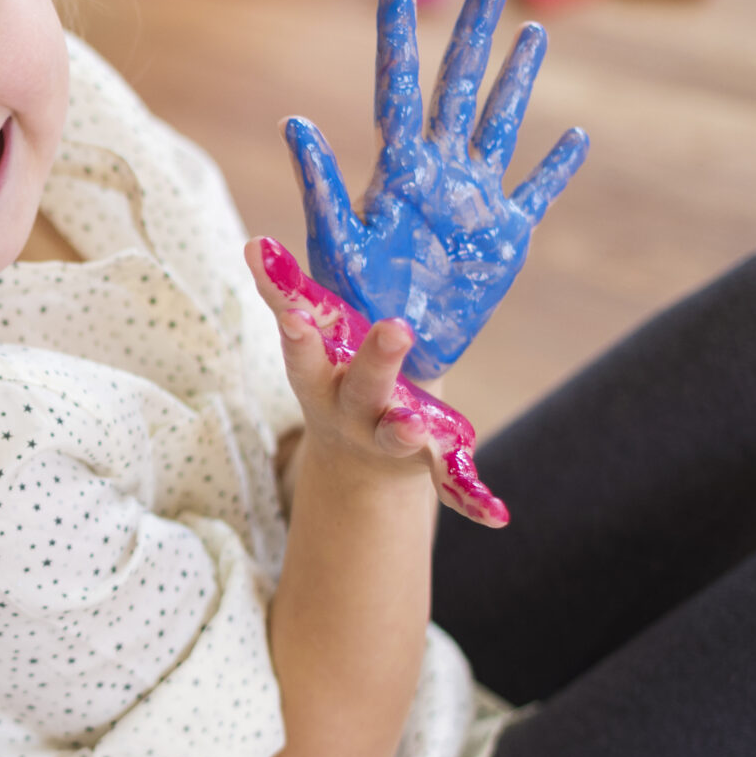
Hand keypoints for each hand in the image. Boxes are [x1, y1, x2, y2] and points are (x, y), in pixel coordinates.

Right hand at [250, 237, 508, 527]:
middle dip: (375, 362)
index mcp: (322, 377)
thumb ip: (289, 296)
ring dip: (406, 431)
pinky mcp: (426, 463)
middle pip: (359, 388)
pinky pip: (452, 485)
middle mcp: (349, 410)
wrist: (358, 456)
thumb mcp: (316, 342)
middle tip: (395, 329)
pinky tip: (499, 514)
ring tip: (418, 426)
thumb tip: (256, 242)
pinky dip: (474, 501)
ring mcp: (385, 440)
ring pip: (396, 435)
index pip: (304, 348)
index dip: (297, 328)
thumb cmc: (339, 375)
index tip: (292, 309)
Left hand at [288, 0, 588, 379]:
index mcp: (395, 173)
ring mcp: (475, 202)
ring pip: (501, 126)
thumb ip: (318, 184)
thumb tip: (294, 122)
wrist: (385, 356)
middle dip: (471, 39)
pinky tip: (576, 137)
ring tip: (532, 32)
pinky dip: (558, 168)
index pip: (397, 93)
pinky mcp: (506, 238)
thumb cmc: (348, 301)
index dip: (397, 43)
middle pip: (457, 92)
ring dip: (517, 82)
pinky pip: (537, 194)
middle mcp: (438, 175)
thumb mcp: (332, 242)